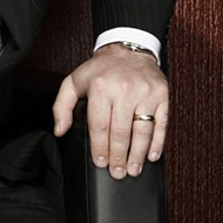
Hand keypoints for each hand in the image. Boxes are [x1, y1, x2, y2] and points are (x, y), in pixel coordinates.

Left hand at [52, 44, 168, 179]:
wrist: (128, 49)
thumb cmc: (100, 69)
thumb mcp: (73, 82)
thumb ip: (62, 106)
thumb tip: (60, 130)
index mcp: (101, 87)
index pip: (100, 125)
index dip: (100, 148)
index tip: (100, 163)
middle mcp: (124, 90)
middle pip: (121, 132)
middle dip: (118, 156)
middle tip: (118, 173)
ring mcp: (146, 93)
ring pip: (142, 131)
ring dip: (138, 154)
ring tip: (133, 169)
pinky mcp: (162, 95)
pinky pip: (161, 123)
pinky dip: (158, 142)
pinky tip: (152, 155)